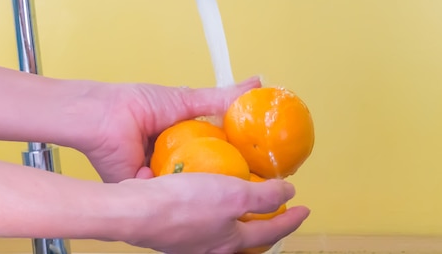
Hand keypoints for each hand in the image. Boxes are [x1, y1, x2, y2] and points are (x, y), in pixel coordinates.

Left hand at [73, 77, 260, 181]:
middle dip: (227, 174)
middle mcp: (176, 156)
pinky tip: (204, 197)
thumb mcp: (189, 99)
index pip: (220, 146)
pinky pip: (171, 195)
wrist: (104, 118)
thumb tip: (255, 84)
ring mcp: (163, 174)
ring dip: (206, 186)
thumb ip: (222, 98)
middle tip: (253, 181)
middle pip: (208, 168)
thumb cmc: (139, 103)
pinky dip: (184, 195)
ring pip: (192, 184)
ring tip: (234, 192)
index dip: (240, 152)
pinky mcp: (148, 189)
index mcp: (186, 134)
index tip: (264, 159)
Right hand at [119, 173, 309, 253]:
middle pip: (247, 240)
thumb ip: (264, 196)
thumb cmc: (185, 204)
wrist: (135, 211)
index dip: (291, 220)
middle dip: (265, 227)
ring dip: (239, 219)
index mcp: (230, 243)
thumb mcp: (234, 195)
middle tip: (278, 212)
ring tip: (245, 202)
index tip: (305, 209)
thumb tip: (288, 193)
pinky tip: (209, 194)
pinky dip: (216, 211)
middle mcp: (212, 248)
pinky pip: (205, 222)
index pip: (271, 233)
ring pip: (225, 232)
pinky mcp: (175, 230)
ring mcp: (192, 242)